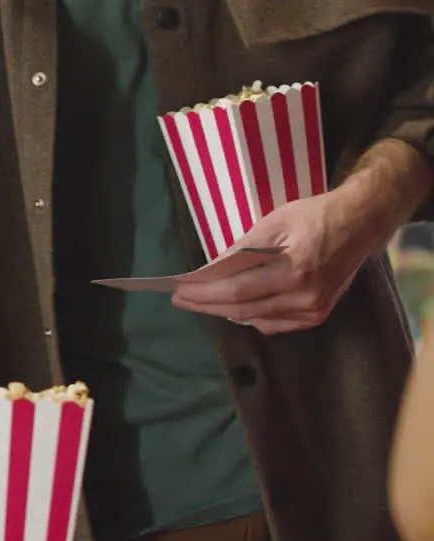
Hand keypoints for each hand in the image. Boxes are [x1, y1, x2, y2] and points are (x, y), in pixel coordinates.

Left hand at [171, 191, 375, 334]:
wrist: (360, 224)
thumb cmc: (315, 216)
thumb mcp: (274, 222)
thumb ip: (241, 249)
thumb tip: (209, 270)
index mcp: (296, 272)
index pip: (238, 291)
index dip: (205, 294)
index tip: (179, 292)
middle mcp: (306, 297)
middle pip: (244, 309)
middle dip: (207, 305)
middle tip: (181, 301)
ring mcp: (314, 310)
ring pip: (257, 319)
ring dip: (225, 312)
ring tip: (200, 303)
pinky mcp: (318, 315)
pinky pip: (275, 324)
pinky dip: (251, 317)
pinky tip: (233, 309)